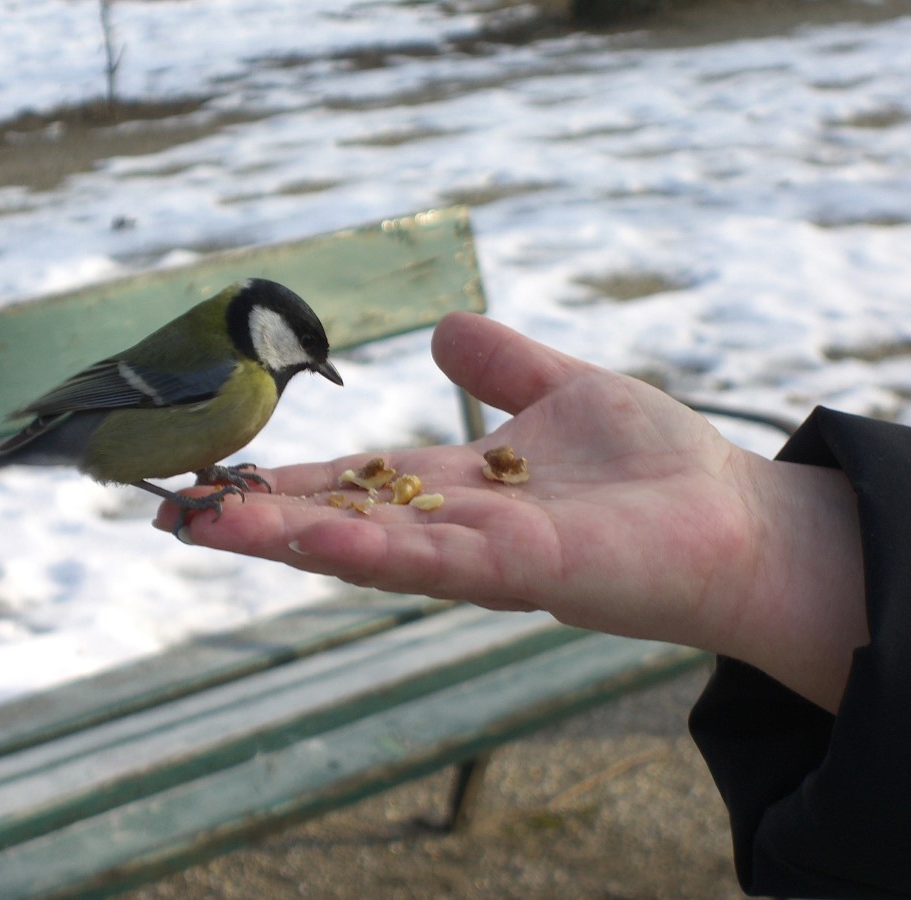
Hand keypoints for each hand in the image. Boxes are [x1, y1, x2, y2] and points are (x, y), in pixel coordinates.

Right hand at [156, 312, 866, 711]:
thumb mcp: (567, 390)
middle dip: (260, 520)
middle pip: (342, 522)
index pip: (355, 482)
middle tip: (172, 513)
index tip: (216, 475)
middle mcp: (458, 528)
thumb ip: (504, 365)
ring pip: (371, 549)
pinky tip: (314, 540)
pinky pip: (439, 564)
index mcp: (461, 486)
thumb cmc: (659, 464)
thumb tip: (442, 327)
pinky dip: (374, 552)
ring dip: (290, 541)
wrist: (739, 519)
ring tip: (211, 526)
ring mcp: (488, 555)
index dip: (286, 481)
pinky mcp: (530, 570)